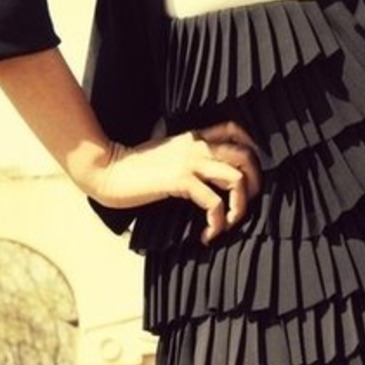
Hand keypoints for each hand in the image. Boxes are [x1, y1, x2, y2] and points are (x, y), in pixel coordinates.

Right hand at [88, 121, 261, 243]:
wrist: (108, 171)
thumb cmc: (133, 167)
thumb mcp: (164, 153)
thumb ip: (184, 154)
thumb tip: (201, 172)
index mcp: (193, 136)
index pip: (234, 129)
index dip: (252, 148)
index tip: (251, 173)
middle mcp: (197, 145)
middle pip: (246, 155)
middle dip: (256, 183)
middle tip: (246, 206)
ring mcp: (190, 161)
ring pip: (237, 179)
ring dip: (241, 206)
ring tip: (229, 223)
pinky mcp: (181, 180)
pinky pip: (214, 203)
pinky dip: (217, 223)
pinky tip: (207, 234)